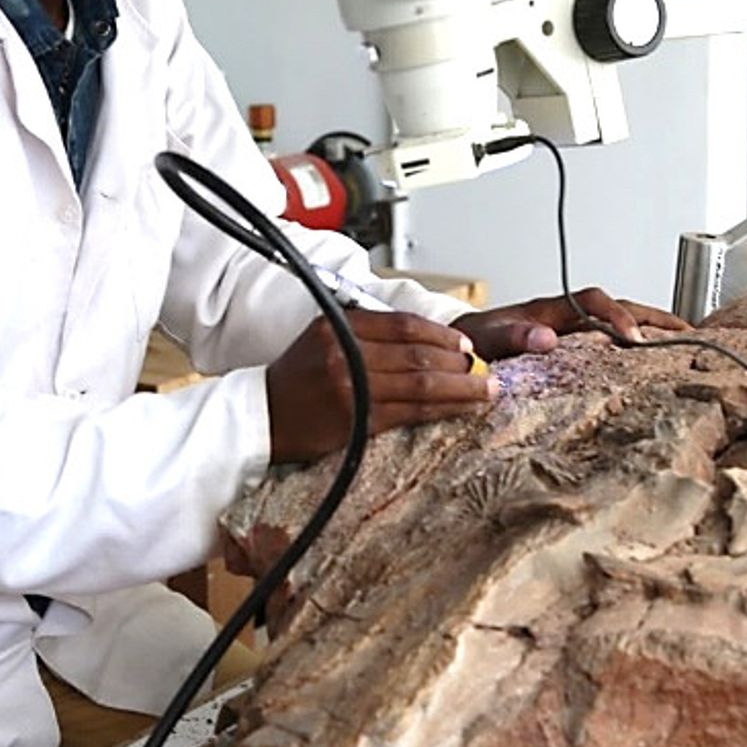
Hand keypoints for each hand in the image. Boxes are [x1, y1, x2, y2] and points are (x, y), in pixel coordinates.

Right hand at [265, 310, 495, 462]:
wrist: (261, 417)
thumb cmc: (296, 379)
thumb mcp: (322, 338)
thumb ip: (366, 331)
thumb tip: (422, 337)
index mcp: (337, 327)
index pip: (402, 324)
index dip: (440, 334)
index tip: (463, 344)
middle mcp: (344, 353)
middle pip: (417, 353)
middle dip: (458, 361)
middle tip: (482, 367)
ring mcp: (351, 389)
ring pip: (421, 384)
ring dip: (460, 387)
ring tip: (485, 389)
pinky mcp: (356, 421)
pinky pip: (411, 413)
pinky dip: (442, 409)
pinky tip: (461, 409)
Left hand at [454, 288, 689, 360]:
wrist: (459, 349)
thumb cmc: (473, 342)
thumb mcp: (487, 339)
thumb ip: (512, 338)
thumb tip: (545, 338)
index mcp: (550, 310)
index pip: (594, 302)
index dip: (617, 315)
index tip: (632, 338)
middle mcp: (564, 318)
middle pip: (618, 307)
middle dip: (652, 318)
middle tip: (686, 332)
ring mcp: (569, 333)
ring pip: (617, 323)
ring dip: (649, 330)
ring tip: (682, 343)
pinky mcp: (570, 351)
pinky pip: (607, 344)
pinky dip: (632, 346)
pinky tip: (649, 361)